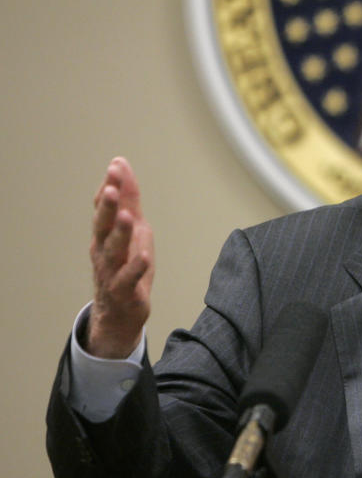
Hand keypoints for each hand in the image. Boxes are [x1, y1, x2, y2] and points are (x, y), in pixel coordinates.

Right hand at [87, 157, 154, 357]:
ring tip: (127, 217)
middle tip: (112, 186)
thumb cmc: (125, 266)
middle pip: (103, 225)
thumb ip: (128, 200)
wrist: (118, 312)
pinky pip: (128, 279)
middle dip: (108, 205)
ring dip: (120, 233)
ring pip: (113, 250)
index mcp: (105, 233)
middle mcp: (104, 250)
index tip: (117, 165)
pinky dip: (135, 268)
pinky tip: (143, 256)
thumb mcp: (131, 229)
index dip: (111, 186)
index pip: (105, 206)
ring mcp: (112, 271)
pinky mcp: (124, 291)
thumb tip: (122, 165)